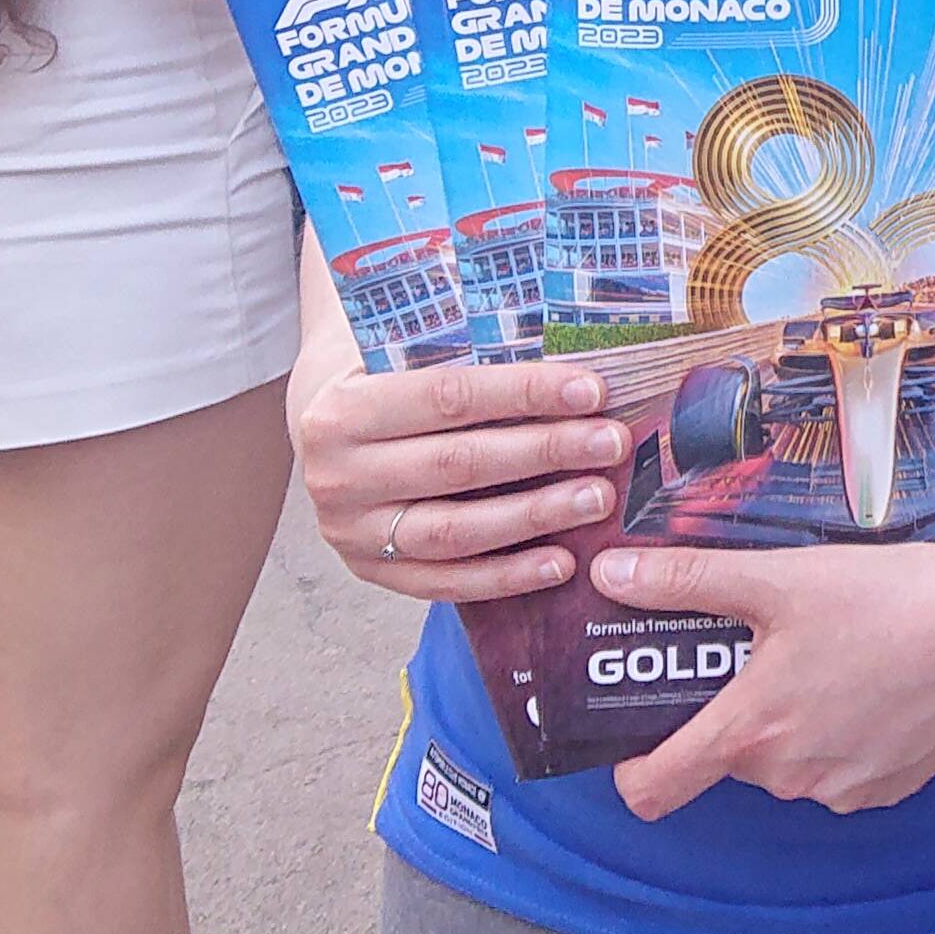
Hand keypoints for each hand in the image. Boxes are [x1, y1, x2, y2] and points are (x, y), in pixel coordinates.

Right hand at [295, 358, 632, 604]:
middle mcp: (337, 475)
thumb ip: (466, 353)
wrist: (324, 428)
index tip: (591, 390)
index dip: (523, 393)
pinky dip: (507, 576)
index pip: (448, 397)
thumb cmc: (384, 378)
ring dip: (534, 516)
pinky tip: (560, 562)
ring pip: (455, 531)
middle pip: (458, 465)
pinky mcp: (370, 571)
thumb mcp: (404, 353)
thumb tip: (569, 351)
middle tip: (610, 443)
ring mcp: (351, 532)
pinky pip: (446, 582)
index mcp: (344, 409)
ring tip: (597, 499)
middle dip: (544, 452)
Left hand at [590, 532, 934, 820]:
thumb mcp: (777, 578)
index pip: (654, 790)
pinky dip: (843, 736)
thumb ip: (685, 580)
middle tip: (766, 651)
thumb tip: (610, 571)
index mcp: (750, 730)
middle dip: (738, 712)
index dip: (633, 768)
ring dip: (794, 724)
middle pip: (731, 758)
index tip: (638, 735)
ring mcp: (843, 789)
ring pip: (788, 764)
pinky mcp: (892, 788)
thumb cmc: (890, 598)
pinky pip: (840, 771)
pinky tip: (876, 683)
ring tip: (833, 657)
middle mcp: (790, 777)